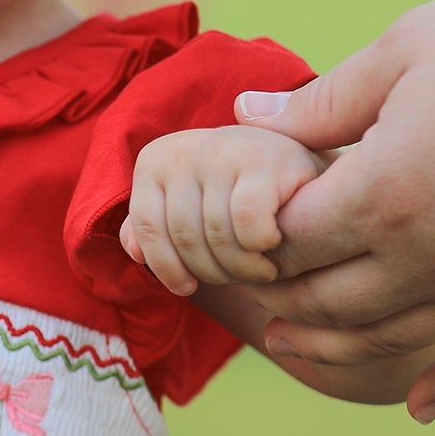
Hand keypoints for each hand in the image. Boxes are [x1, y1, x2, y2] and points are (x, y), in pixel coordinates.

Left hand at [121, 126, 323, 296]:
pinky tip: (274, 245)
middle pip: (184, 236)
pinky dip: (260, 247)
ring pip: (217, 236)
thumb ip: (153, 227)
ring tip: (258, 270)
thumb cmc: (234, 194)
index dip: (166, 268)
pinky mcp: (266, 160)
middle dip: (211, 272)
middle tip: (236, 279)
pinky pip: (248, 225)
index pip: (146, 228)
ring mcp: (224, 149)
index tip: (187, 288)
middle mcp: (185, 147)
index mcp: (156, 158)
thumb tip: (134, 252)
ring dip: (241, 268)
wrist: (300, 167)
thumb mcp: (187, 206)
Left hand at [234, 0, 434, 418]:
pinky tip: (417, 408)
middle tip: (249, 286)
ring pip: (389, 336)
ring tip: (287, 342)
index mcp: (383, 191)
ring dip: (331, 345)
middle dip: (280, 296)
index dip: (254, 240)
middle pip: (328, 299)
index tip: (239, 231)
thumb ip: (321, 101)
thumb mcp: (407, 49)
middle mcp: (430, 250)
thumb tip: (246, 115)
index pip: (289, 240)